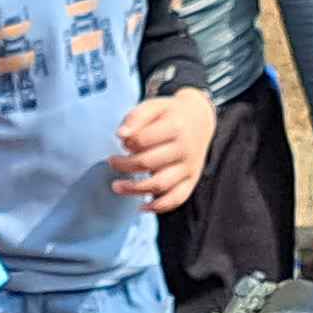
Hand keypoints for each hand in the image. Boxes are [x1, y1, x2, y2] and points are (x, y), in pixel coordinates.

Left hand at [110, 88, 213, 213]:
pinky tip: (142, 206)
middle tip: (112, 162)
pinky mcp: (192, 180)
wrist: (200, 119)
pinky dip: (159, 206)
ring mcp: (189, 167)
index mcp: (175, 126)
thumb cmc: (170, 114)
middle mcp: (185, 148)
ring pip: (160, 184)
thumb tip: (121, 135)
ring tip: (116, 186)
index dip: (127, 142)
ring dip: (134, 189)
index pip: (143, 140)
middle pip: (148, 162)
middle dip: (124, 165)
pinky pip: (177, 198)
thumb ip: (136, 117)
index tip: (122, 142)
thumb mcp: (155, 106)